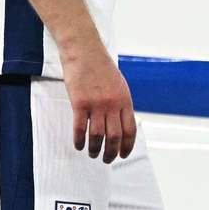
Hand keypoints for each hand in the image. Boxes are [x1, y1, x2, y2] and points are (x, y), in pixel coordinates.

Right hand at [61, 41, 136, 163]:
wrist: (84, 49)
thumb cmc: (100, 65)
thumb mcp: (118, 83)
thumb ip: (120, 102)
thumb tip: (121, 121)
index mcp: (124, 99)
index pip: (130, 130)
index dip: (127, 146)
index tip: (122, 155)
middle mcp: (112, 104)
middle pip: (114, 137)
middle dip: (111, 153)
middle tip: (107, 160)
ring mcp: (96, 103)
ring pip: (98, 136)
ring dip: (95, 149)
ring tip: (92, 154)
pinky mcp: (79, 102)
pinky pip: (80, 128)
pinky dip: (79, 140)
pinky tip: (78, 145)